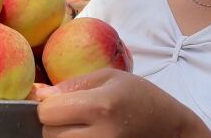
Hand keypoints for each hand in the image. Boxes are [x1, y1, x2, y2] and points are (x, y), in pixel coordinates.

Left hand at [36, 68, 210, 137]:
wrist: (171, 128)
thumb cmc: (142, 97)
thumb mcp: (111, 77)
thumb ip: (73, 84)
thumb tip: (39, 94)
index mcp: (101, 106)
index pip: (47, 112)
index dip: (49, 105)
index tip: (60, 102)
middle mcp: (101, 134)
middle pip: (49, 135)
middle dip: (54, 123)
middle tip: (73, 115)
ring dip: (63, 137)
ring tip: (82, 127)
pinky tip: (87, 135)